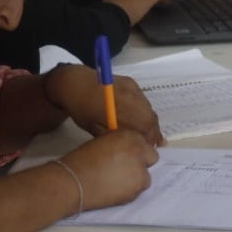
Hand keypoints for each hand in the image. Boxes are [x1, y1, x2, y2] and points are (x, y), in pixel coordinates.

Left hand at [44, 66, 163, 145]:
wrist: (76, 83)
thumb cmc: (82, 110)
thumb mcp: (94, 129)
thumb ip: (114, 135)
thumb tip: (131, 143)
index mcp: (117, 109)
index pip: (142, 125)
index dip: (149, 137)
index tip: (150, 148)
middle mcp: (128, 96)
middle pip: (149, 116)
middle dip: (154, 131)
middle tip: (156, 143)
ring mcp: (131, 88)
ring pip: (148, 108)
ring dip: (151, 121)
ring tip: (151, 133)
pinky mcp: (132, 83)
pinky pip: (144, 99)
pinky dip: (145, 110)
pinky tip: (143, 118)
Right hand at [57, 129, 157, 209]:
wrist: (74, 182)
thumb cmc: (82, 160)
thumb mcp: (103, 142)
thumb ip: (120, 144)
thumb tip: (126, 151)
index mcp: (129, 136)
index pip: (144, 142)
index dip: (136, 150)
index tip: (127, 156)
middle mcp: (139, 152)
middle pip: (152, 158)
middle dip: (141, 163)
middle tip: (125, 169)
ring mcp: (140, 172)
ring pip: (146, 177)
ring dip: (136, 178)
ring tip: (116, 181)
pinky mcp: (136, 190)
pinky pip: (138, 190)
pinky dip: (130, 190)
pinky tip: (114, 190)